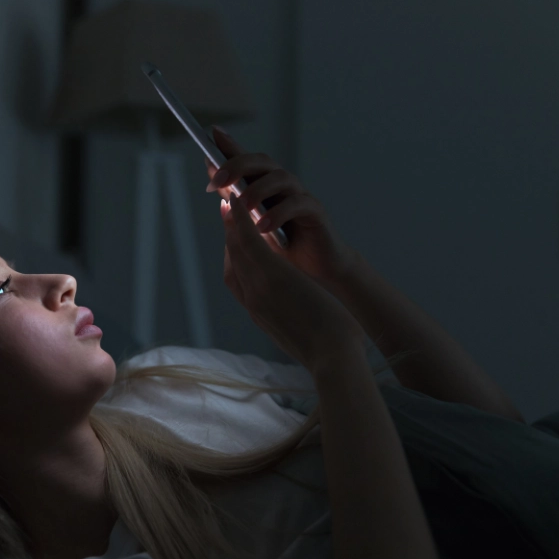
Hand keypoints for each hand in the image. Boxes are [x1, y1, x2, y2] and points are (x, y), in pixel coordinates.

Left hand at [205, 127, 360, 290]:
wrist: (314, 272)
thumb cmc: (281, 248)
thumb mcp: (250, 226)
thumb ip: (235, 202)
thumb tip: (213, 180)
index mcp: (264, 186)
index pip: (246, 159)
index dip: (229, 145)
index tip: (210, 133)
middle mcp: (282, 185)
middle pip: (262, 162)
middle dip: (237, 166)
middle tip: (217, 181)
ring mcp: (300, 195)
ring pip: (281, 178)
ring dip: (258, 190)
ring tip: (244, 208)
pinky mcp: (315, 212)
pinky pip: (298, 204)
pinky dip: (279, 213)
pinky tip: (263, 227)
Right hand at [221, 194, 366, 372]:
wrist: (332, 358)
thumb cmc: (326, 349)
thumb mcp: (301, 332)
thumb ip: (291, 318)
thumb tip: (300, 312)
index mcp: (259, 314)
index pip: (237, 280)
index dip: (233, 255)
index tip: (232, 238)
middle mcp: (252, 300)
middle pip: (232, 260)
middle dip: (227, 233)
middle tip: (226, 210)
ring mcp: (259, 288)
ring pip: (236, 248)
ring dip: (230, 221)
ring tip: (230, 199)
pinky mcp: (272, 276)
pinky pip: (250, 241)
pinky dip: (241, 220)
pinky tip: (240, 203)